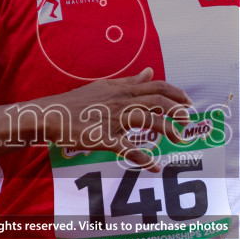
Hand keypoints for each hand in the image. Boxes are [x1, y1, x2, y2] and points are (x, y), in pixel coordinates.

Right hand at [33, 68, 191, 169]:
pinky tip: (155, 167)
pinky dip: (143, 159)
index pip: (155, 86)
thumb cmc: (77, 102)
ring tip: (179, 139)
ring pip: (146, 120)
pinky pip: (127, 149)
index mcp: (121, 89)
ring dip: (167, 129)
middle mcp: (120, 102)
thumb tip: (150, 71)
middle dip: (177, 110)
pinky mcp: (103, 138)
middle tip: (187, 121)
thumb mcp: (105, 86)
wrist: (51, 116)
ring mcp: (112, 120)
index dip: (175, 93)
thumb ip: (130, 81)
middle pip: (156, 101)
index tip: (187, 102)